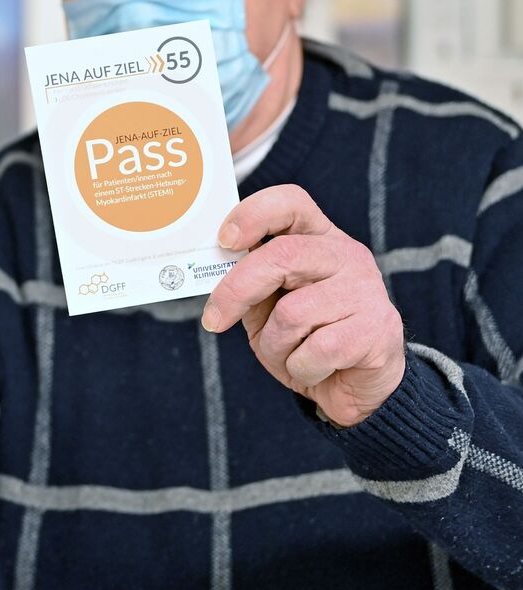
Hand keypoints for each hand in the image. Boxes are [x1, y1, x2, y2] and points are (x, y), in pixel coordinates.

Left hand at [202, 184, 404, 426]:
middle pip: (282, 255)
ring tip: (289, 354)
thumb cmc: (306, 339)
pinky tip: (315, 369)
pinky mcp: (376, 330)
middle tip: (214, 319)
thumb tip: (213, 269)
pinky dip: (300, 368)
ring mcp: (366, 291)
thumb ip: (248, 285)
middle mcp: (346, 256)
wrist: (358, 385)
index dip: (252, 215)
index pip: (290, 203)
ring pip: (292, 314)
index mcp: (318, 239)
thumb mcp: (268, 308)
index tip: (224, 241)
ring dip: (274, 346)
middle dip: (237, 290)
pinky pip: (315, 351)